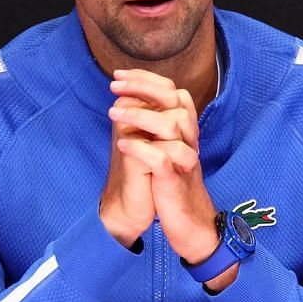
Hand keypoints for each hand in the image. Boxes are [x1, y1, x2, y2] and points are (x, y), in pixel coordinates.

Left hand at [108, 70, 218, 266]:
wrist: (189, 225)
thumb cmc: (171, 186)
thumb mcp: (165, 151)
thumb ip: (155, 128)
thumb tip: (131, 101)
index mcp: (186, 131)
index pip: (174, 92)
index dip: (148, 80)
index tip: (119, 76)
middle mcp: (190, 140)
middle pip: (176, 100)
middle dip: (143, 88)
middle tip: (114, 87)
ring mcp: (184, 160)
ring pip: (172, 125)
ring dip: (139, 115)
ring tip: (112, 114)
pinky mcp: (175, 181)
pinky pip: (163, 158)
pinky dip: (141, 148)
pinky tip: (122, 144)